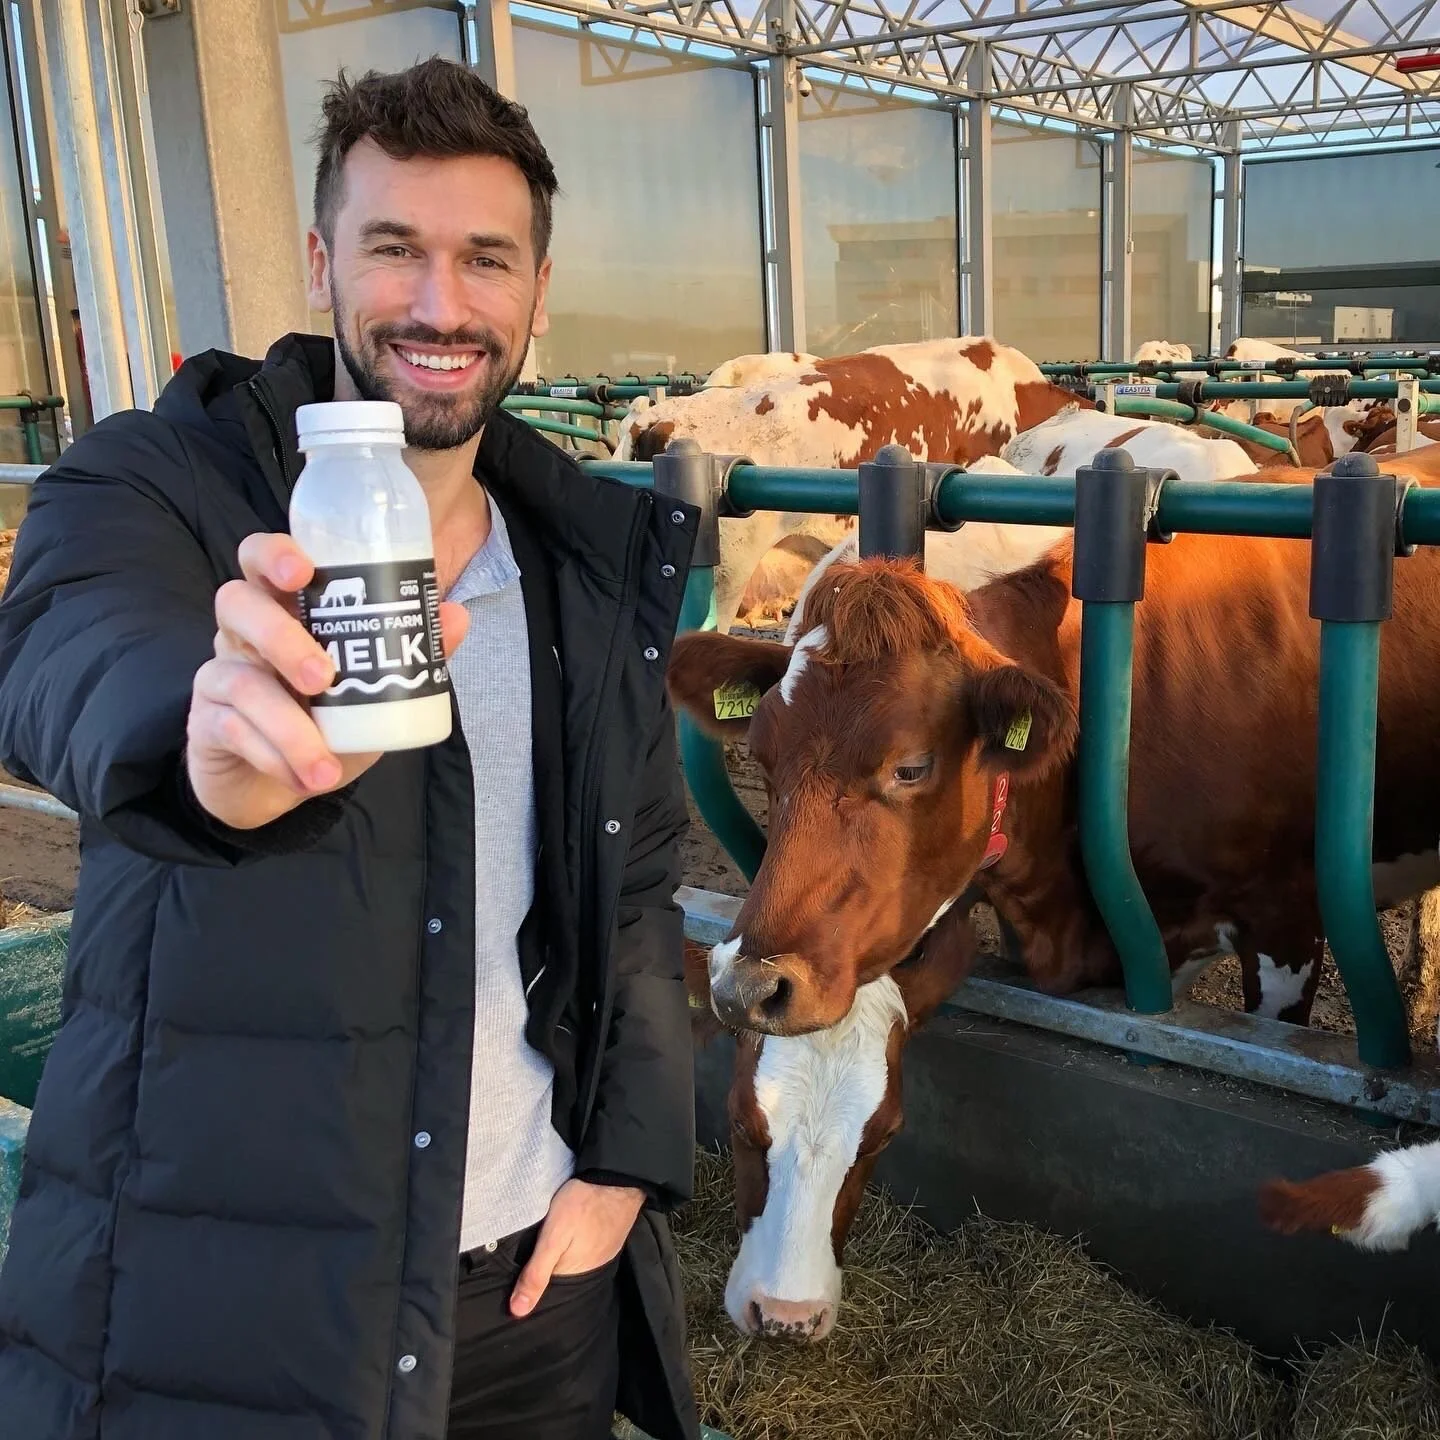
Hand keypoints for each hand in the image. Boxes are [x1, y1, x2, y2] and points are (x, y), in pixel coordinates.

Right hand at [186, 533, 467, 829]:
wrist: (283, 785)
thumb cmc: (329, 721)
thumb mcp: (375, 691)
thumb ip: (412, 653)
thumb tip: (456, 615)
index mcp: (284, 609)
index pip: (261, 559)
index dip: (274, 554)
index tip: (303, 569)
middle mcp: (243, 633)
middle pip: (236, 603)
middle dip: (279, 636)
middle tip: (323, 677)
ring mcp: (221, 674)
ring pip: (238, 678)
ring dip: (287, 723)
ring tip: (325, 761)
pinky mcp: (206, 722)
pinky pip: (232, 729)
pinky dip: (275, 756)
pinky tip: (305, 777)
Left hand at [510, 1178, 643, 1317]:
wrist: (618, 1176)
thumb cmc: (582, 1203)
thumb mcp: (553, 1236)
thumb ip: (536, 1273)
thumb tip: (517, 1312)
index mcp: (576, 1275)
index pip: (547, 1291)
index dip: (530, 1283)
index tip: (514, 1274)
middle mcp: (592, 1270)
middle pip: (561, 1276)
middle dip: (545, 1270)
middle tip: (526, 1253)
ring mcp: (603, 1253)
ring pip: (573, 1262)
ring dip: (560, 1256)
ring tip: (544, 1243)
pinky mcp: (608, 1237)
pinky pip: (586, 1250)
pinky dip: (575, 1245)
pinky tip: (568, 1234)